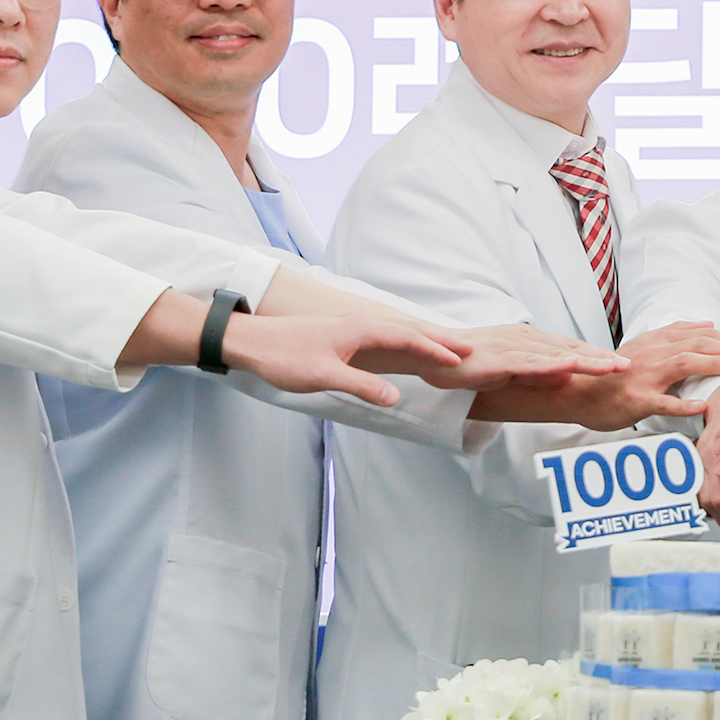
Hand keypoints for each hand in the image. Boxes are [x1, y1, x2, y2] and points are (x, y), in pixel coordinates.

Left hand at [223, 310, 463, 405]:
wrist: (251, 341)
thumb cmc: (284, 356)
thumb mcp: (324, 376)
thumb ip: (361, 386)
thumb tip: (395, 398)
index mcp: (359, 328)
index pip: (407, 338)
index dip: (434, 349)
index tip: (459, 360)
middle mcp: (359, 321)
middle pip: (407, 328)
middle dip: (438, 339)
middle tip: (469, 348)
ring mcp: (350, 325)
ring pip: (396, 329)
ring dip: (423, 338)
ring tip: (445, 347)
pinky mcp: (342, 333)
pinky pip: (383, 333)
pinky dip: (404, 339)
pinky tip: (404, 345)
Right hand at [411, 323, 626, 391]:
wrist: (433, 355)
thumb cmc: (470, 362)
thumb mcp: (510, 368)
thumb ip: (536, 371)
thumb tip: (564, 378)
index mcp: (528, 340)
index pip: (568, 349)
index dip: (596, 356)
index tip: (620, 363)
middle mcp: (524, 339)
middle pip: (569, 349)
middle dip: (600, 357)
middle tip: (628, 365)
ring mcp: (512, 349)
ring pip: (555, 355)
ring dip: (585, 361)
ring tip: (611, 367)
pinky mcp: (497, 361)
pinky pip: (528, 364)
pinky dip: (550, 366)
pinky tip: (569, 368)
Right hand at [506, 320, 719, 430]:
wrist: (579, 392)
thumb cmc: (615, 373)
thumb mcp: (644, 346)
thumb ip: (674, 334)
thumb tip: (708, 324)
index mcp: (656, 340)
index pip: (699, 335)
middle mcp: (652, 353)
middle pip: (698, 345)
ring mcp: (644, 376)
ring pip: (684, 364)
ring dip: (714, 364)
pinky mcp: (636, 399)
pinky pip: (662, 402)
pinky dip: (684, 404)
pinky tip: (704, 407)